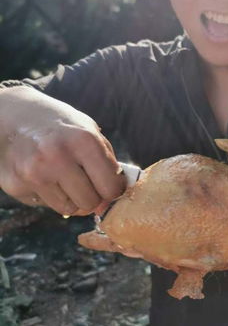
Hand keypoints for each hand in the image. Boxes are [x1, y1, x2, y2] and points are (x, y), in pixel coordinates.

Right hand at [0, 87, 124, 215]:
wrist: (15, 116)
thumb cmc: (60, 126)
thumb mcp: (90, 131)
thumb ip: (107, 164)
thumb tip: (109, 203)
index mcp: (84, 140)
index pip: (111, 187)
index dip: (114, 190)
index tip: (110, 184)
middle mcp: (58, 156)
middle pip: (90, 203)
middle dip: (92, 196)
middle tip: (86, 181)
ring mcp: (34, 172)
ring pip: (69, 209)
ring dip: (70, 197)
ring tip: (62, 176)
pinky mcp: (15, 185)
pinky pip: (46, 205)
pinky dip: (49, 196)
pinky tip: (43, 175)